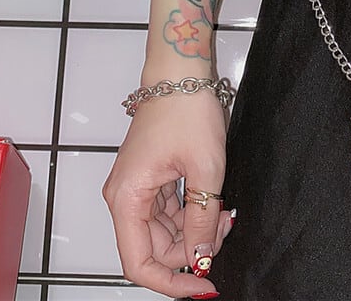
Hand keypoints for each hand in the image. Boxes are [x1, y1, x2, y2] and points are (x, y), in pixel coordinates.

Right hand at [102, 90, 233, 297]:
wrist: (180, 72)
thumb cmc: (188, 111)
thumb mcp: (205, 169)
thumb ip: (202, 220)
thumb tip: (202, 260)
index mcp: (126, 199)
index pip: (139, 264)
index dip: (172, 283)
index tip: (206, 285)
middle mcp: (124, 197)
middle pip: (154, 249)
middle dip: (192, 250)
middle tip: (225, 230)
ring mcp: (136, 187)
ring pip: (164, 232)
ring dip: (195, 232)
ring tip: (225, 213)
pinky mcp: (150, 178)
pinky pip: (168, 211)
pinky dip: (191, 214)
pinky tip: (215, 204)